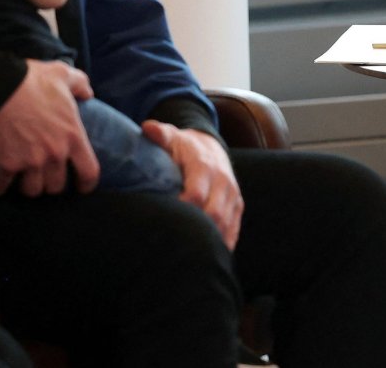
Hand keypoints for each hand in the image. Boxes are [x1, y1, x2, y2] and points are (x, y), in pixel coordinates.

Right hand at [0, 59, 99, 195]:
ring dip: (28, 187)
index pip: (88, 171)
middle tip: (45, 177)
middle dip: (52, 183)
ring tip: (24, 180)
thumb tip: (88, 93)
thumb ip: (80, 84)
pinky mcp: (6, 163)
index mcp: (72, 136)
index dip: (87, 183)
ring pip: (32, 190)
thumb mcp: (63, 74)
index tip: (82, 188)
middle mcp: (54, 153)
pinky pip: (2, 185)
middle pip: (57, 185)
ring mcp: (30, 161)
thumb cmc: (32, 80)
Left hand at [143, 121, 242, 249]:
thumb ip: (160, 134)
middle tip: (173, 246)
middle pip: (214, 214)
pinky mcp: (238, 206)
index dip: (181, 210)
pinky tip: (208, 256)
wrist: (210, 145)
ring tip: (188, 256)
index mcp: (205, 166)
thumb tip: (147, 127)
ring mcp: (233, 195)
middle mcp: (224, 181)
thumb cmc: (183, 146)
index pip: (196, 194)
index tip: (164, 221)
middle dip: (196, 231)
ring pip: (225, 225)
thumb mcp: (171, 136)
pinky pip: (234, 229)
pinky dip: (223, 245)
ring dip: (210, 241)